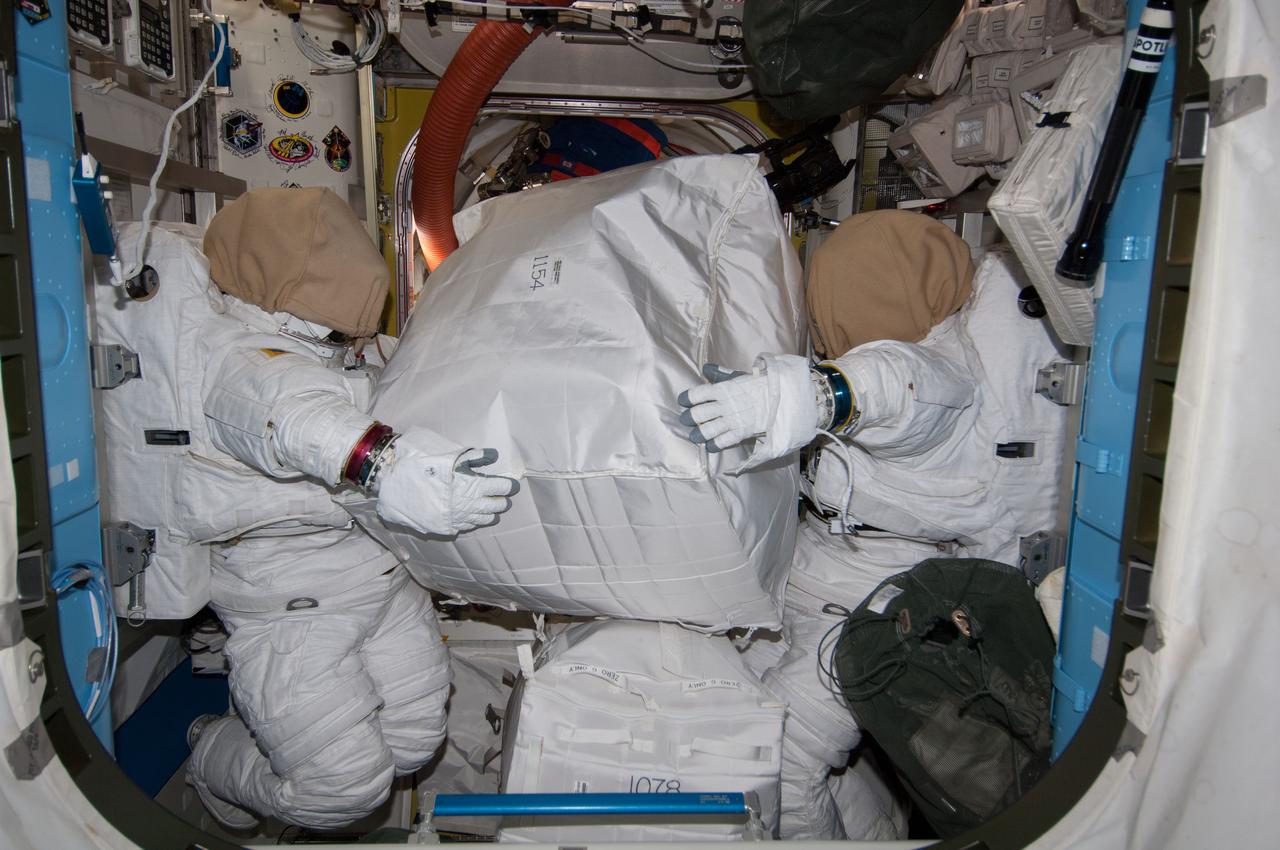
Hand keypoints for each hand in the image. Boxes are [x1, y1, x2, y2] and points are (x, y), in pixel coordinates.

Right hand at [375, 428, 519, 535]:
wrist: (393, 484)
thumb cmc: (422, 464)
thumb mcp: (450, 455)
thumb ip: (474, 457)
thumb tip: (493, 456)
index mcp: (473, 486)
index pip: (500, 488)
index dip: (508, 485)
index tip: (512, 484)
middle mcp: (469, 505)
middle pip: (495, 506)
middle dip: (501, 500)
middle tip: (503, 496)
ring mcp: (457, 518)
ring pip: (483, 519)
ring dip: (489, 512)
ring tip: (492, 508)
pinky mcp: (445, 527)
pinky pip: (466, 526)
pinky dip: (473, 520)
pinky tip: (472, 515)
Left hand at [677, 363, 768, 451]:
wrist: (781, 398)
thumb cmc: (759, 385)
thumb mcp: (739, 376)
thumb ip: (721, 374)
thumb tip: (705, 368)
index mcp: (722, 389)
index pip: (698, 394)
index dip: (687, 398)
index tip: (682, 401)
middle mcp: (724, 406)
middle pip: (699, 414)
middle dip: (690, 418)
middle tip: (685, 420)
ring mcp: (732, 420)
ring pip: (708, 430)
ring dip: (698, 434)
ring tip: (694, 436)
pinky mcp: (741, 433)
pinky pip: (723, 441)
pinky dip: (714, 445)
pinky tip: (710, 446)